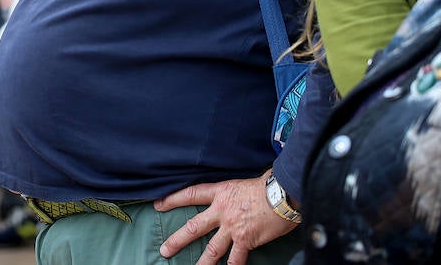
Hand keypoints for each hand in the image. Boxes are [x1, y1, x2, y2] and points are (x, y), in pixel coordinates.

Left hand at [154, 173, 296, 264]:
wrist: (282, 195)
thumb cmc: (267, 185)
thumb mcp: (242, 183)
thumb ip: (232, 192)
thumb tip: (233, 194)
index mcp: (220, 193)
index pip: (190, 194)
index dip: (173, 199)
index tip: (158, 204)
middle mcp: (221, 211)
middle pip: (194, 226)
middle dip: (177, 239)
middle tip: (165, 250)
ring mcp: (232, 227)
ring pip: (212, 248)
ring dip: (202, 261)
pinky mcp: (246, 240)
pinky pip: (236, 259)